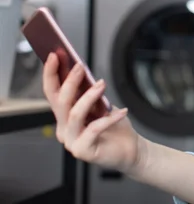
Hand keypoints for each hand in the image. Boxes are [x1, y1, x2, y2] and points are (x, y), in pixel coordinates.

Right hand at [42, 53, 142, 173]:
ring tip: (102, 84)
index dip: (50, 74)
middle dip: (69, 82)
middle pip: (60, 102)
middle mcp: (64, 129)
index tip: (54, 55)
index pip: (52, 93)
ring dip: (88, 96)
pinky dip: (109, 118)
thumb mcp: (101, 105)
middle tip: (80, 66)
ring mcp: (71, 141)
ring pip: (74, 114)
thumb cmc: (115, 127)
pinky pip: (94, 129)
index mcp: (64, 117)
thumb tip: (81, 70)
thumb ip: (89, 93)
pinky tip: (122, 111)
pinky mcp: (83, 151)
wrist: (131, 150)